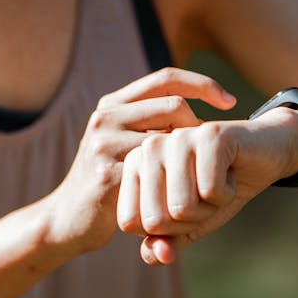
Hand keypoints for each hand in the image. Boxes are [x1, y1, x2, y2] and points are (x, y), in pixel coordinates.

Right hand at [44, 68, 237, 254]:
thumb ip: (147, 122)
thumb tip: (194, 103)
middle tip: (206, 156)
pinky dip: (179, 181)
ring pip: (171, 138)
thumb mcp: (121, 143)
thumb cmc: (107, 182)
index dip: (203, 84)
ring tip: (195, 178)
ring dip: (191, 158)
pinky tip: (181, 196)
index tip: (230, 101)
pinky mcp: (108, 175)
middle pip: (175, 105)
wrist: (68, 220)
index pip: (166, 77)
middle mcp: (105, 117)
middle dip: (199, 129)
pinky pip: (161, 170)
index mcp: (111, 104)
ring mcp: (104, 145)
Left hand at [116, 106, 297, 264]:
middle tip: (204, 195)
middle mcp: (149, 148)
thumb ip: (163, 245)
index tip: (183, 207)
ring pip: (182, 208)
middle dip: (189, 221)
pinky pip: (211, 192)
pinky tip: (231, 173)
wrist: (263, 156)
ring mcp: (177, 138)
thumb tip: (158, 257)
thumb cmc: (217, 190)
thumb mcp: (187, 225)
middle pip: (156, 220)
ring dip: (209, 208)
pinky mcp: (209, 135)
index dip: (165, 230)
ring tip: (217, 184)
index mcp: (133, 166)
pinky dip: (227, 194)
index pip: (130, 223)